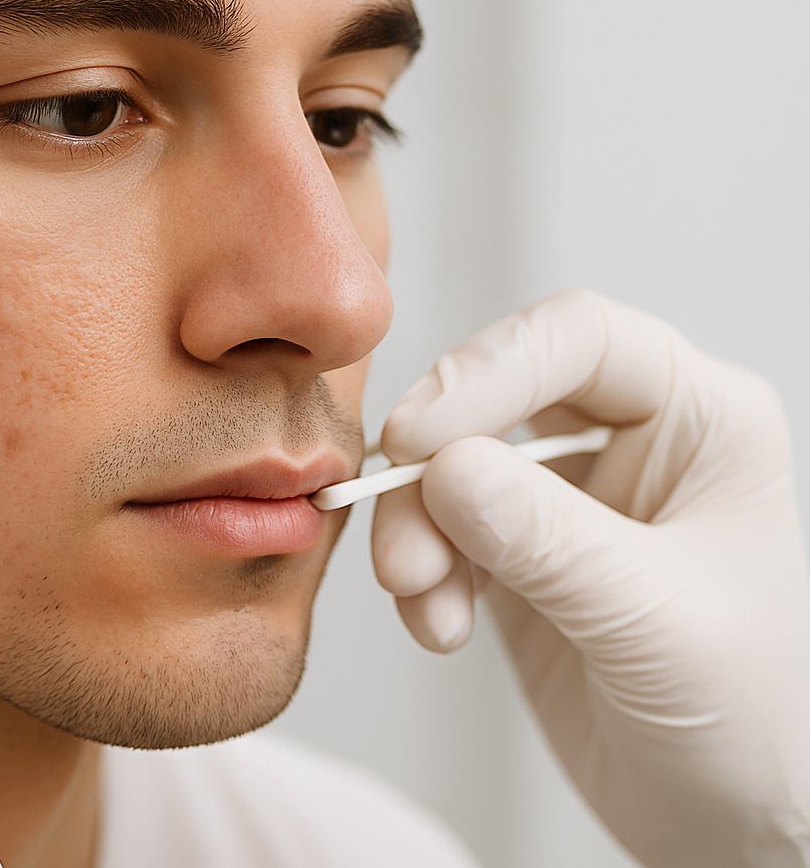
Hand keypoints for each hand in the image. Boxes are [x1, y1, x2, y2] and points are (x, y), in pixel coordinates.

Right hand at [370, 288, 809, 866]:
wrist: (740, 830)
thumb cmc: (758, 723)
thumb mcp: (657, 623)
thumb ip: (549, 540)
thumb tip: (441, 467)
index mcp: (700, 420)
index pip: (580, 340)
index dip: (490, 370)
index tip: (417, 437)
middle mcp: (629, 445)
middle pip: (492, 400)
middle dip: (432, 472)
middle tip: (402, 548)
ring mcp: (567, 504)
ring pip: (449, 470)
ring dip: (417, 534)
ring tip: (425, 606)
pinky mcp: (518, 562)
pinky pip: (438, 535)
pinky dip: (422, 580)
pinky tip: (442, 632)